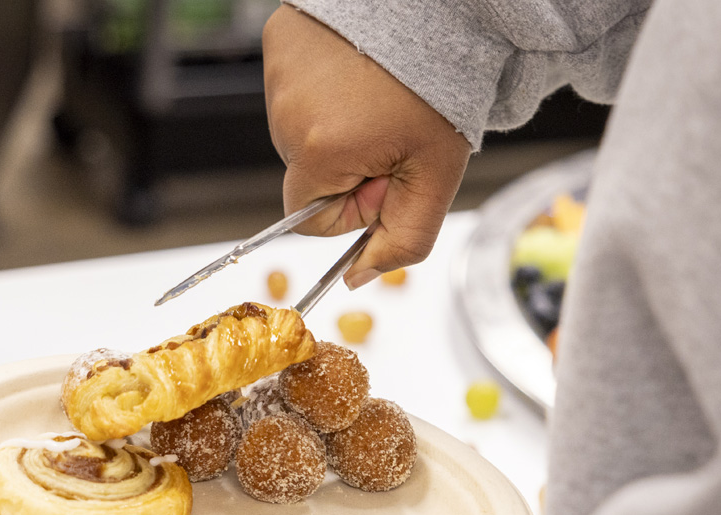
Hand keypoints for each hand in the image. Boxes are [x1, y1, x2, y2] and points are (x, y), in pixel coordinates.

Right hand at [262, 6, 471, 286]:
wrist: (442, 6)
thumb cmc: (442, 84)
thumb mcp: (436, 175)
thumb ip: (404, 238)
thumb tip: (356, 281)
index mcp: (320, 154)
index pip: (314, 220)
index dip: (356, 204)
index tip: (389, 171)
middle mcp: (286, 116)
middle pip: (308, 175)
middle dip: (348, 164)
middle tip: (392, 127)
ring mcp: (277, 76)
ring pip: (302, 132)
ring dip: (338, 124)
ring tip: (378, 92)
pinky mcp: (279, 43)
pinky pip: (294, 87)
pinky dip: (325, 84)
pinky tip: (357, 67)